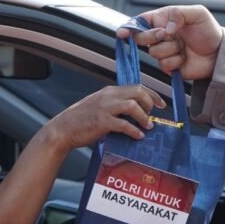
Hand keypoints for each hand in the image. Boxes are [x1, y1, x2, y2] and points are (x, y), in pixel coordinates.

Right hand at [47, 84, 163, 147]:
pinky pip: (124, 124)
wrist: (63, 129)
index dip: (152, 95)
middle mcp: (108, 96)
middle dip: (150, 104)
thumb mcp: (100, 106)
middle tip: (152, 116)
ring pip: (132, 106)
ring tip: (148, 126)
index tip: (161, 104)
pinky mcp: (102, 122)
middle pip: (138, 92)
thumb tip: (136, 113)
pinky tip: (138, 136)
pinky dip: (134, 130)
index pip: (137, 87)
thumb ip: (116, 106)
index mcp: (109, 91)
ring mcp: (105, 108)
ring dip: (144, 117)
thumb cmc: (82, 120)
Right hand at [117, 5, 222, 79]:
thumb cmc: (209, 31)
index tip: (123, 33)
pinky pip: (164, 65)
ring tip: (184, 47)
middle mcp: (160, 36)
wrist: (219, 53)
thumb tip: (166, 27)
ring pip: (154, 53)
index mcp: (163, 20)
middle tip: (169, 34)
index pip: (140, 22)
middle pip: (141, 38)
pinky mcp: (170, 66)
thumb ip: (179, 14)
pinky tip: (185, 58)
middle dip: (154, 37)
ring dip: (171, 50)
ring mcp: (164, 51)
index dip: (129, 27)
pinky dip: (176, 62)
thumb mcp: (198, 13)